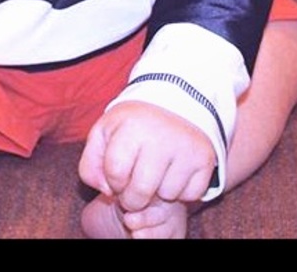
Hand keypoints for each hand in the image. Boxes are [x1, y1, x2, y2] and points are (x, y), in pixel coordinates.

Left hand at [78, 102, 216, 212]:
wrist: (176, 100)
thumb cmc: (134, 123)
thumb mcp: (104, 133)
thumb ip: (90, 164)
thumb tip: (107, 191)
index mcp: (131, 127)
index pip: (115, 175)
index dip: (114, 181)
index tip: (119, 173)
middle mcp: (160, 136)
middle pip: (140, 193)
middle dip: (133, 197)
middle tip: (136, 184)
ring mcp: (185, 148)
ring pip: (167, 195)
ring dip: (160, 191)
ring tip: (158, 170)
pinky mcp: (205, 158)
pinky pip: (191, 194)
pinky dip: (182, 189)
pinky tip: (175, 170)